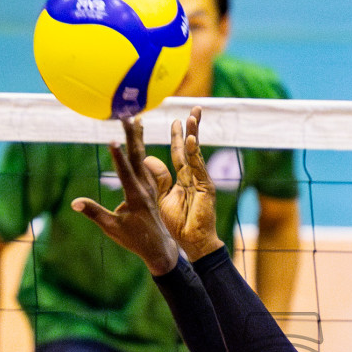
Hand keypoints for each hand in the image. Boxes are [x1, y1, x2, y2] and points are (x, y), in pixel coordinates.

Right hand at [71, 116, 181, 274]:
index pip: (125, 172)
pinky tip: (139, 137)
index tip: (112, 139)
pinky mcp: (150, 186)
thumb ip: (94, 213)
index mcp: (136, 196)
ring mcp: (149, 185)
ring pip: (143, 156)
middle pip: (138, 156)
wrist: (160, 248)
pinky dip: (141, 148)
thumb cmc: (134, 239)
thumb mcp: (112, 228)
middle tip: (127, 116)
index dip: (118, 156)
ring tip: (136, 117)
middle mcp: (145, 187)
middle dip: (131, 136)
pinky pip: (146, 163)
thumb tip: (74, 203)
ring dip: (138, 137)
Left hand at [162, 107, 222, 260]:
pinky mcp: (205, 188)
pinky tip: (192, 139)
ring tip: (193, 115)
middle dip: (190, 128)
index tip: (171, 121)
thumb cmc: (176, 225)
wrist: (190, 243)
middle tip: (193, 108)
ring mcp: (199, 181)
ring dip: (194, 134)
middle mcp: (190, 177)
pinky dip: (195, 153)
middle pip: (188, 147)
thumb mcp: (161, 199)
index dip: (173, 137)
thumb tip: (146, 159)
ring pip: (195, 153)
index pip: (174, 153)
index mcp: (178, 179)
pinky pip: (198, 167)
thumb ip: (157, 179)